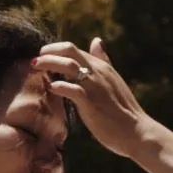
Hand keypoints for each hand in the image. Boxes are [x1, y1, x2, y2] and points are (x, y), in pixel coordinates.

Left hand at [36, 38, 152, 159]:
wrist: (137, 131)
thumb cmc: (123, 109)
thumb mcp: (113, 79)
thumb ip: (103, 61)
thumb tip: (96, 41)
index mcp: (102, 67)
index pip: (74, 49)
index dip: (55, 49)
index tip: (43, 55)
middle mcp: (98, 72)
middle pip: (69, 50)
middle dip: (49, 51)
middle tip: (36, 59)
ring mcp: (95, 87)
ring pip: (69, 65)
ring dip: (49, 63)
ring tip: (36, 67)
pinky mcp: (91, 103)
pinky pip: (73, 90)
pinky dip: (60, 86)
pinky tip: (51, 87)